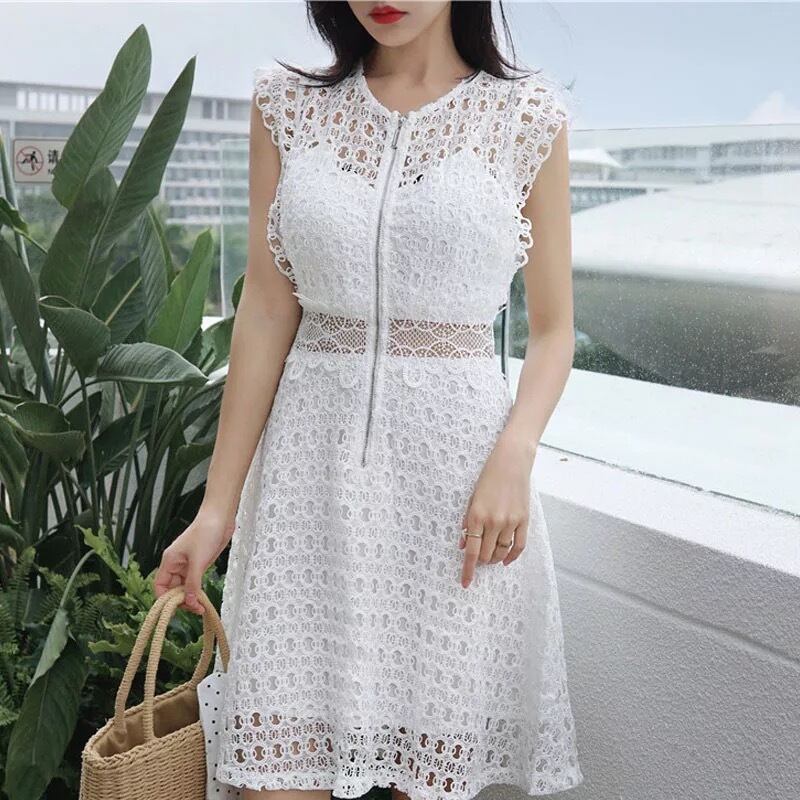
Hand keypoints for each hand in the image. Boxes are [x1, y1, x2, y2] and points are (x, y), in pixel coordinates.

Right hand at [153, 510, 234, 613]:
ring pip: (184, 587)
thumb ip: (193, 582)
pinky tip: (203, 598)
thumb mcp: (198, 561)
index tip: (178, 608)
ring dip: (191, 598)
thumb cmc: (206, 532)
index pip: (160, 586)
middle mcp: (176, 564)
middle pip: (172, 589)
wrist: (220, 518)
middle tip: (195, 609)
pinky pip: (194, 582)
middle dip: (182, 601)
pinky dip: (197, 591)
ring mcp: (188, 565)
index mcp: (169, 561)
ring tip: (201, 606)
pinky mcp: (199, 564)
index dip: (166, 599)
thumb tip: (189, 602)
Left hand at [458, 433, 534, 587]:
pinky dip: (512, 556)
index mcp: (476, 516)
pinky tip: (506, 559)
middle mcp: (493, 521)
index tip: (465, 583)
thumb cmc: (487, 478)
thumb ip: (467, 523)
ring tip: (490, 558)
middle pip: (487, 555)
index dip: (468, 570)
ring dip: (494, 558)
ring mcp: (510, 522)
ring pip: (502, 552)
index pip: (472, 551)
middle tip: (478, 559)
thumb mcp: (471, 499)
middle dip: (481, 561)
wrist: (511, 462)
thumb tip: (464, 545)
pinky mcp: (524, 520)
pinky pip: (519, 546)